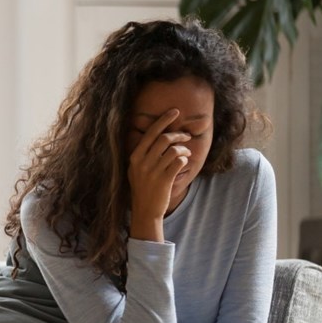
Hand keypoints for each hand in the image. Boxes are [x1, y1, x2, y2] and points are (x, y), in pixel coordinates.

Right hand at [127, 109, 190, 239]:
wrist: (144, 210)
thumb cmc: (143, 188)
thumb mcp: (136, 170)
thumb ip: (144, 154)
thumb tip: (160, 136)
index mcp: (135, 157)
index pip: (151, 133)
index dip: (164, 120)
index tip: (175, 112)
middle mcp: (142, 162)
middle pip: (165, 138)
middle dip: (179, 134)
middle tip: (186, 136)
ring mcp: (153, 171)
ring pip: (174, 149)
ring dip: (184, 148)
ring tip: (186, 152)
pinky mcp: (164, 179)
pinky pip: (179, 161)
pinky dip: (185, 158)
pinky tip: (185, 161)